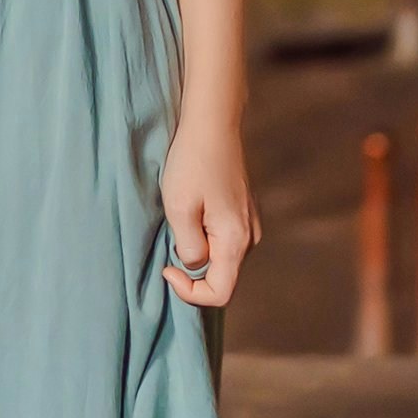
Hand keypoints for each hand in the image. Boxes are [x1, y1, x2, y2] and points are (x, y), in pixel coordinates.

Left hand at [159, 114, 256, 309]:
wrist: (213, 124)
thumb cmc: (192, 162)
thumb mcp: (179, 208)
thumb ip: (188, 247)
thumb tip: (194, 265)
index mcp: (236, 240)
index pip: (220, 293)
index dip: (190, 292)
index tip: (167, 268)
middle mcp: (250, 237)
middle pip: (222, 277)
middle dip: (192, 272)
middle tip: (168, 243)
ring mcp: (250, 224)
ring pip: (223, 259)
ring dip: (197, 253)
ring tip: (178, 225)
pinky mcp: (244, 212)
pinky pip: (224, 241)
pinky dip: (205, 240)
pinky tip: (190, 216)